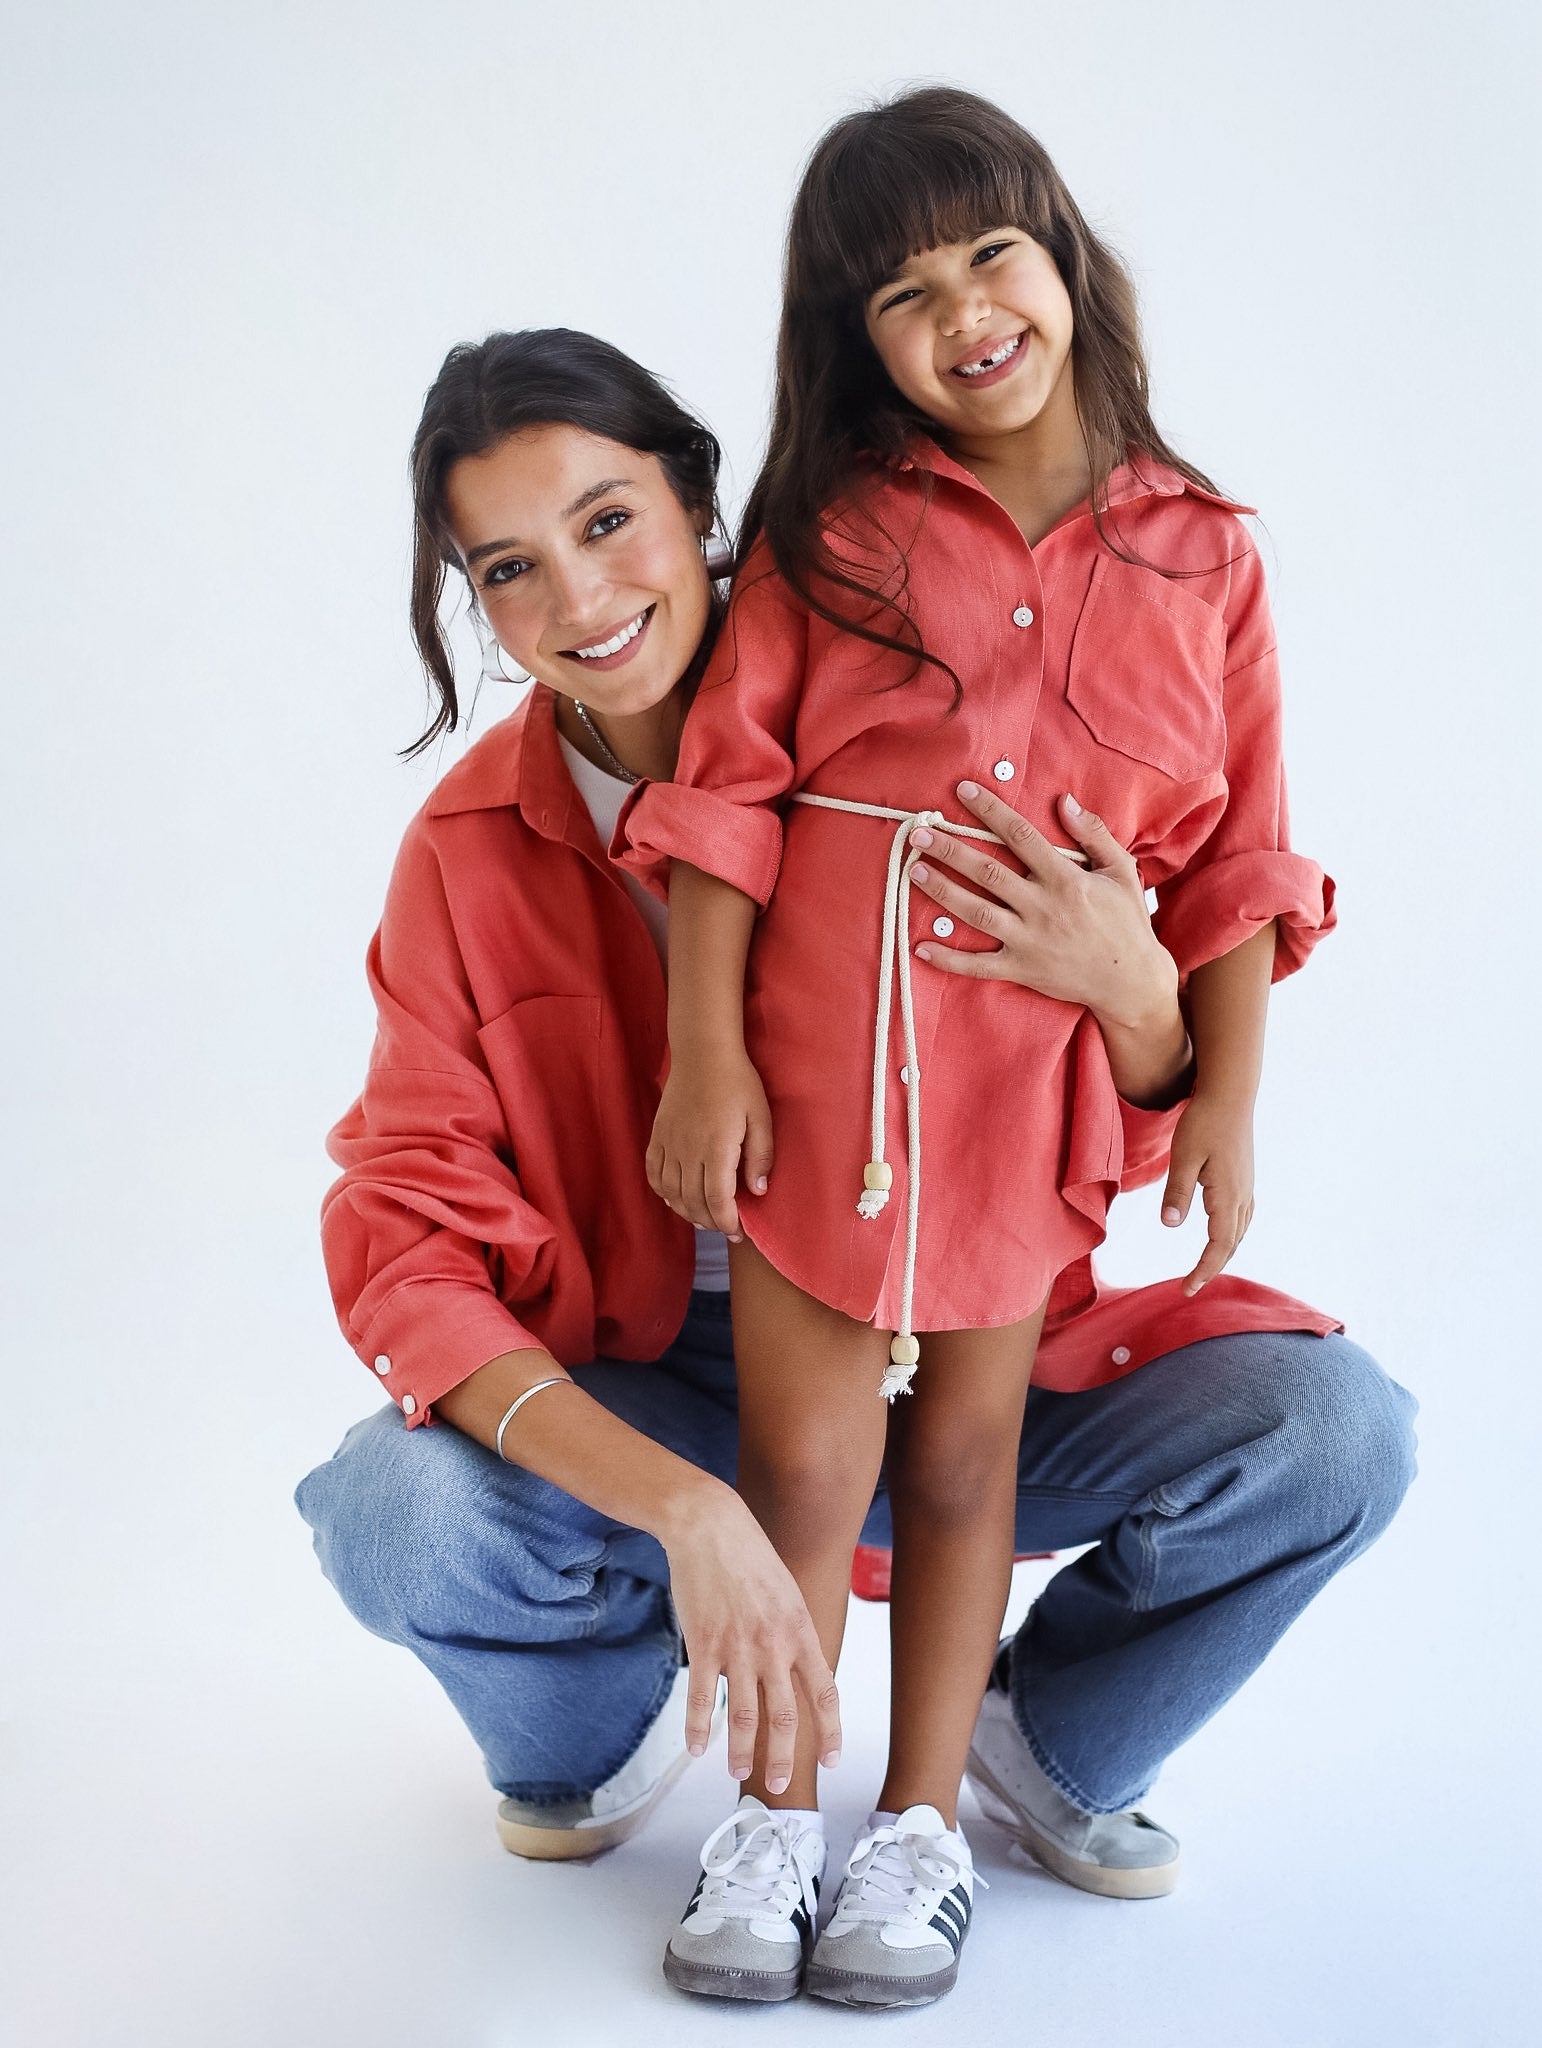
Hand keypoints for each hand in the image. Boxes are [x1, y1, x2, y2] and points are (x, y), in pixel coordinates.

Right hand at [647, 1047, 772, 1235]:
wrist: (703, 1053)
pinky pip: (654, 1173)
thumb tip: (758, 1191)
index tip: (737, 1232)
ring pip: (671, 1193)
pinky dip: (663, 1192)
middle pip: (694, 1202)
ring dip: (687, 1211)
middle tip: (725, 1228)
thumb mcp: (761, 1117)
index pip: (718, 1200)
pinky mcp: (657, 1135)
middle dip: (711, 1222)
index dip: (727, 1222)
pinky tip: (676, 1197)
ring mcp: (669, 1143)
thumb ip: (761, 1156)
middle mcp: (688, 1150)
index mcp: (716, 1147)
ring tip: (704, 1217)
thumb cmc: (738, 1083)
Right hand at [664, 1483, 841, 1793]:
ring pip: (745, 1716)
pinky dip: (700, 1727)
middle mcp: (774, 1645)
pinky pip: (704, 1697)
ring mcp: (738, 1647)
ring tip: (739, 1774)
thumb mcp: (788, 1591)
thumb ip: (795, 1633)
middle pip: (785, 1716)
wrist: (710, 1526)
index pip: (825, 1693)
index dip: (830, 1731)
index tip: (830, 1758)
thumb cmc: (749, 1555)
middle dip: (783, 1758)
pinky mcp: (703, 1644)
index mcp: (800, 1632)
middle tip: (778, 1784)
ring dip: (743, 1752)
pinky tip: (698, 1748)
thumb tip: (801, 1666)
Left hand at [911, 784, 1174, 1027]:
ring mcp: (1029, 941)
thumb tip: (1064, 800)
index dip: (990, 811)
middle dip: (951, 850)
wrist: (1130, 981)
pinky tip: (920, 948)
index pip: (1021, 836)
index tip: (963, 791)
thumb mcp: (1121, 871)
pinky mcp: (1021, 969)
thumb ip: (1094, 834)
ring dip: (943, 891)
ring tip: (915, 870)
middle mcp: (1042, 907)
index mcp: (1066, 879)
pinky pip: (978, 965)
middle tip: (919, 833)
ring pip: (976, 913)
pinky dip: (949, 959)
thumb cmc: (1127, 922)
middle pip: (988, 873)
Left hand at [1162, 1092, 1255, 1294]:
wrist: (1230, 1095)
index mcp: (1227, 1196)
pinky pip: (1241, 1217)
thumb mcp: (1183, 1157)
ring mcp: (1247, 1187)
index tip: (1187, 1289)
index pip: (1219, 1246)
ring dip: (1223, 1253)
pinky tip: (1222, 1234)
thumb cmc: (1203, 1122)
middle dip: (1212, 1268)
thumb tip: (1171, 1225)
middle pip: (1231, 1245)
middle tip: (1191, 1287)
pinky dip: (1231, 1235)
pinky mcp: (1245, 1179)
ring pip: (1238, 1232)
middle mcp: (1243, 1197)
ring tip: (1204, 1268)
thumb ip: (1178, 1192)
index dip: (1203, 1271)